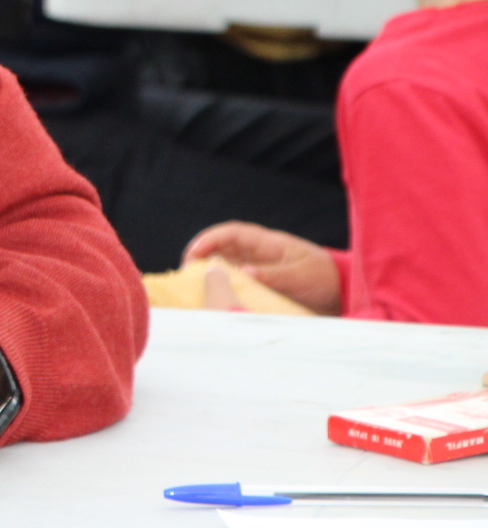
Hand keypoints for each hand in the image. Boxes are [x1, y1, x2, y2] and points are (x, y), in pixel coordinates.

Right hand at [185, 222, 340, 314]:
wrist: (342, 292)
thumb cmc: (324, 279)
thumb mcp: (302, 276)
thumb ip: (275, 274)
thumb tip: (244, 271)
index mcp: (269, 243)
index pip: (233, 232)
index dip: (210, 239)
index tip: (193, 253)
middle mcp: (259, 252)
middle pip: (223, 246)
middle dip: (200, 253)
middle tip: (185, 271)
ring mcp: (258, 266)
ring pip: (225, 262)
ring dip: (208, 269)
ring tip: (193, 284)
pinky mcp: (260, 282)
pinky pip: (234, 278)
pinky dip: (221, 283)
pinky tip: (212, 295)